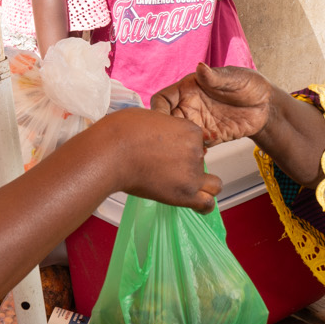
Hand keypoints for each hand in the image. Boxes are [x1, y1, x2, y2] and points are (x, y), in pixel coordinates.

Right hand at [96, 108, 220, 210]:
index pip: (198, 141)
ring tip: (181, 186)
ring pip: (212, 184)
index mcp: (189, 130)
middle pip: (202, 161)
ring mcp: (193, 173)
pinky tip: (194, 204)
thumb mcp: (149, 117)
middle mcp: (196, 151)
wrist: (112, 152)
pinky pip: (207, 203)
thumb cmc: (121, 132)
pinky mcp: (185, 193)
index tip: (168, 152)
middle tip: (168, 168)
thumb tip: (160, 137)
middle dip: (188, 164)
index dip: (183, 147)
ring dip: (201, 185)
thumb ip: (163, 128)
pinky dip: (203, 206)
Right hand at [152, 62, 272, 146]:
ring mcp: (199, 122)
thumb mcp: (234, 77)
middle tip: (182, 134)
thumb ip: (215, 77)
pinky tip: (209, 144)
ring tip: (201, 139)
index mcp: (188, 89)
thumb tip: (200, 67)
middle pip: (167, 121)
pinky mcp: (210, 136)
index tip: (161, 121)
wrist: (267, 105)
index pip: (162, 100)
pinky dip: (198, 148)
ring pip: (179, 136)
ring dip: (184, 141)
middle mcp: (189, 106)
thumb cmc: (250, 84)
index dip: (157, 110)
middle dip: (170, 130)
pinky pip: (196, 145)